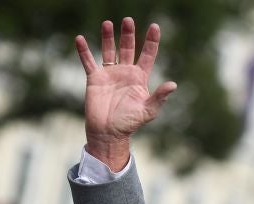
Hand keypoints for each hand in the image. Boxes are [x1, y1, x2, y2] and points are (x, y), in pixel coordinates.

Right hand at [75, 17, 176, 170]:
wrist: (109, 132)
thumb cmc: (130, 123)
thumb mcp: (148, 111)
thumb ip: (159, 97)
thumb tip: (173, 84)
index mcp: (140, 78)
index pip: (147, 55)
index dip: (151, 41)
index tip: (155, 26)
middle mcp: (125, 72)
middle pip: (128, 48)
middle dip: (128, 34)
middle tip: (128, 20)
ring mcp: (110, 74)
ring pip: (109, 50)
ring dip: (108, 37)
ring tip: (108, 23)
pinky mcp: (95, 78)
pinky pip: (88, 62)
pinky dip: (84, 51)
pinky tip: (80, 39)